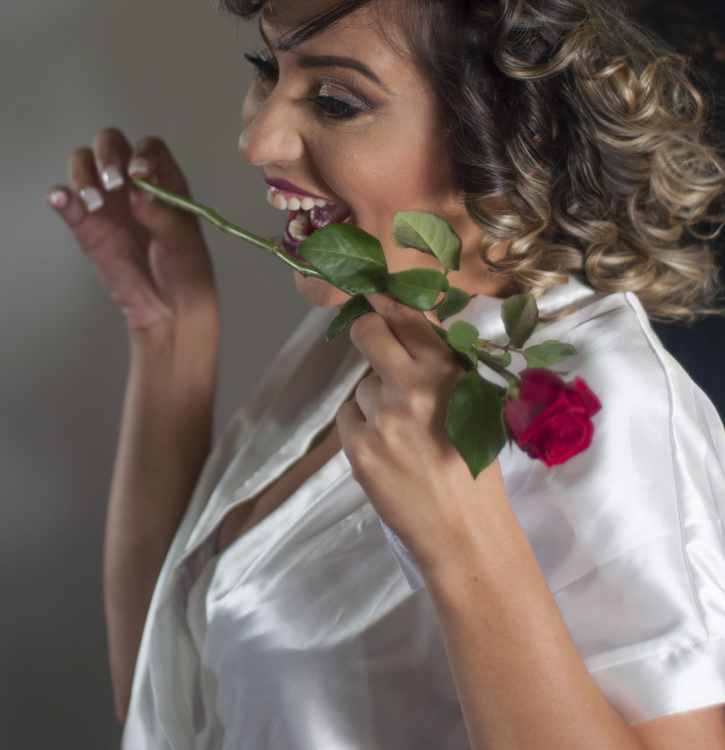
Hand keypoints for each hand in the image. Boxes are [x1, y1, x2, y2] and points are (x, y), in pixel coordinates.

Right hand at [46, 129, 216, 333]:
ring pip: (84, 164)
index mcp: (163, 179)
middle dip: (107, 154)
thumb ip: (162, 215)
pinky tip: (61, 199)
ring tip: (95, 201)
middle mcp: (132, 182)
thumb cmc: (185, 268)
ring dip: (83, 173)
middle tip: (112, 181)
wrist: (167, 306)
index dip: (142, 153)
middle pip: (111, 144)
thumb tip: (138, 194)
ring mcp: (106, 200)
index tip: (137, 173)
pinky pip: (66, 200)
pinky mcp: (84, 222)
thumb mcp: (183, 241)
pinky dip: (58, 194)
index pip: (150, 148)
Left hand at [337, 293, 506, 571]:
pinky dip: (362, 431)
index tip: (372, 289)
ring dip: (374, 401)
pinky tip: (389, 453)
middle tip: (373, 344)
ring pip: (360, 385)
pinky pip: (348, 418)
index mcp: (449, 372)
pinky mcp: (359, 448)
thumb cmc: (474, 468)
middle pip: (367, 331)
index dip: (384, 298)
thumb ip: (441, 367)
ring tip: (404, 436)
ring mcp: (383, 418)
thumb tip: (406, 326)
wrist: (465, 534)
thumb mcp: (474, 405)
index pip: (407, 314)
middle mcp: (413, 387)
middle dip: (366, 332)